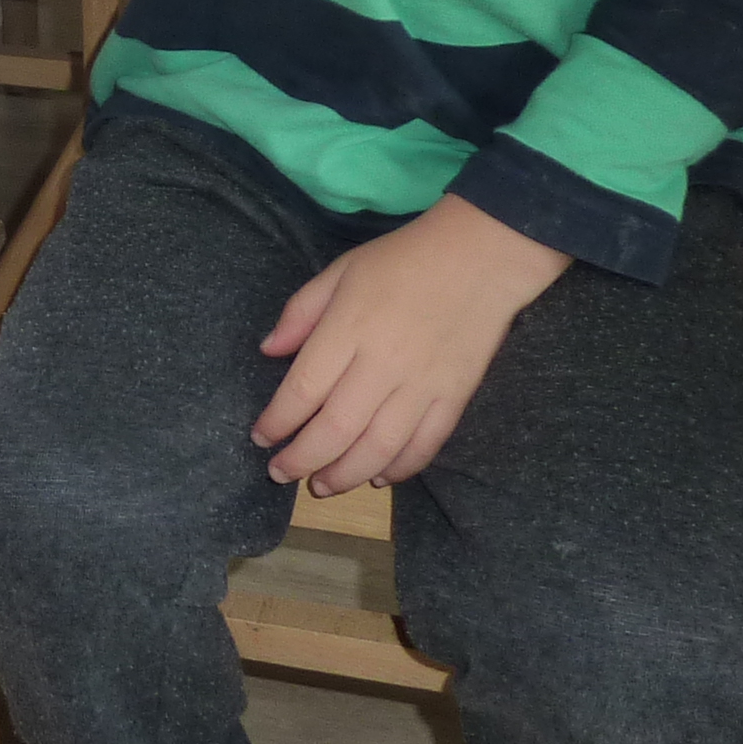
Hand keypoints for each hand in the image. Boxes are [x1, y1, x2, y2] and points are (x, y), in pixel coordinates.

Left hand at [251, 195, 569, 495]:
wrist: (481, 256)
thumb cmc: (402, 260)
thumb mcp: (340, 271)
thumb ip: (301, 312)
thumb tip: (268, 351)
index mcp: (348, 329)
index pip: (303, 389)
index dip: (277, 421)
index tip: (261, 438)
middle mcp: (382, 365)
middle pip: (335, 428)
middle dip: (302, 459)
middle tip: (281, 474)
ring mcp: (422, 385)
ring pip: (378, 447)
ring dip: (345, 475)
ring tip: (321, 487)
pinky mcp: (455, 397)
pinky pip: (425, 445)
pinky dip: (400, 468)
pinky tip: (378, 476)